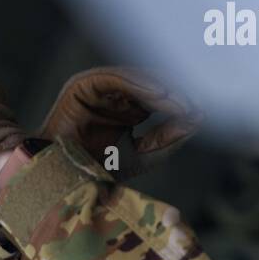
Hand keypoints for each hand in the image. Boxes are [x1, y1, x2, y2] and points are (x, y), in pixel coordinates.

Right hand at [38, 66, 200, 178]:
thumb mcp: (138, 159)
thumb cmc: (92, 173)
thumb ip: (165, 141)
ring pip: (137, 81)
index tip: (202, 114)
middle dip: (175, 94)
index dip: (179, 108)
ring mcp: (99, 90)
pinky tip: (161, 94)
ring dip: (162, 90)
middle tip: (199, 102)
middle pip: (151, 88)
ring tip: (182, 101)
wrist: (56, 180)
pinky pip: (118, 80)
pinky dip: (140, 85)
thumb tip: (197, 120)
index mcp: (126, 113)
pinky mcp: (84, 85)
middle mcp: (114, 98)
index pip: (159, 103)